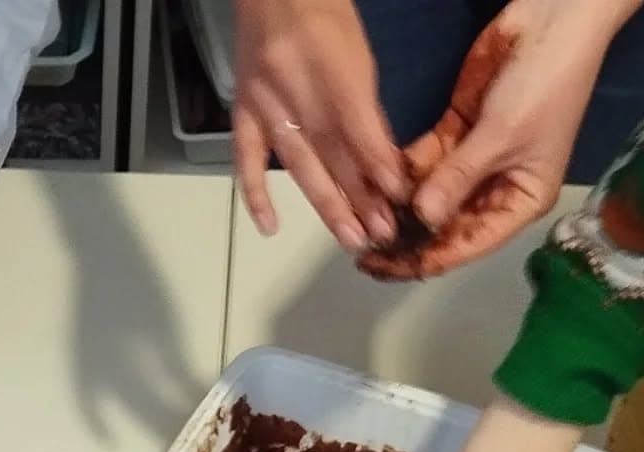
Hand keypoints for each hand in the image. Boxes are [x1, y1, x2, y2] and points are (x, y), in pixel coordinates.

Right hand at [232, 0, 408, 252]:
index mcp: (334, 72)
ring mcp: (268, 106)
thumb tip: (380, 163)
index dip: (380, 169)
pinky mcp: (243, 111)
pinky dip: (256, 195)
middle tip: (380, 234)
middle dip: (361, 199)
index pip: (361, 131)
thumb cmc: (324, 16)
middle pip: (335, 156)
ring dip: (327, 206)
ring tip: (350, 238)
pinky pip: (246, 159)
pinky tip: (270, 227)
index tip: (400, 201)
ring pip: (300, 165)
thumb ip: (365, 112)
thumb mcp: (358, 57)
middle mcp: (300, 92)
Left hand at [360, 0, 630, 279]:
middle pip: (446, 225)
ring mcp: (475, 161)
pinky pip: (425, 161)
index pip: (469, 242)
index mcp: (520, 200)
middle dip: (407, 238)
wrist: (555, 17)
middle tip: (364, 249)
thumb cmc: (546, 81)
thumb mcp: (503, 135)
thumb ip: (459, 178)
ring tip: (361, 222)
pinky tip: (372, 186)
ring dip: (399, 208)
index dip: (428, 258)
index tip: (388, 265)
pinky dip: (402, 173)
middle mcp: (496, 188)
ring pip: (431, 195)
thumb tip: (422, 218)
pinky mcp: (457, 132)